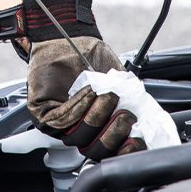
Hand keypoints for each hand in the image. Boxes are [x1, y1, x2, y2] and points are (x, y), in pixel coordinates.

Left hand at [28, 36, 146, 159]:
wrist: (70, 39)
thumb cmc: (94, 60)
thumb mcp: (120, 85)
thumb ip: (132, 106)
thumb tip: (148, 128)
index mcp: (98, 128)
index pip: (111, 153)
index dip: (125, 151)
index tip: (138, 140)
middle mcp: (79, 131)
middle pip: (94, 151)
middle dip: (113, 136)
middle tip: (125, 115)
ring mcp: (59, 126)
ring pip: (78, 138)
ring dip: (96, 117)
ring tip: (107, 96)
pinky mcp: (42, 115)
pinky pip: (62, 121)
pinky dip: (79, 106)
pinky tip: (89, 91)